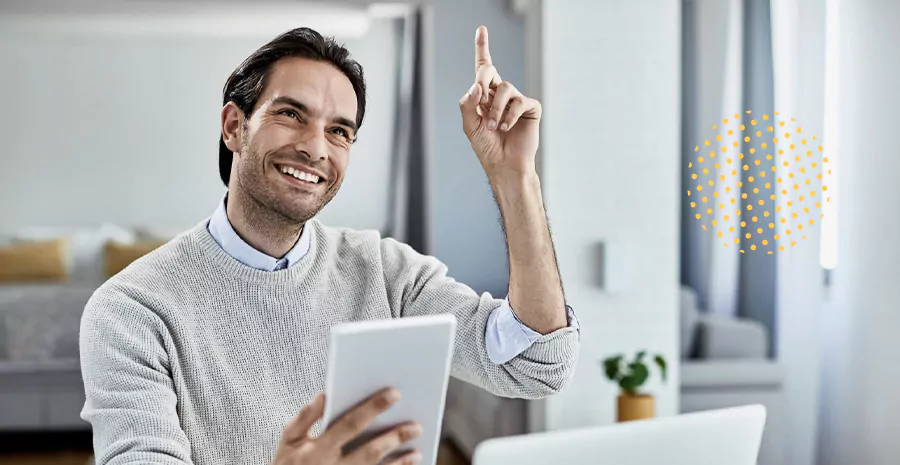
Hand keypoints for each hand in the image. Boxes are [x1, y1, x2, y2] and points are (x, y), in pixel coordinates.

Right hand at [271, 388, 421, 464]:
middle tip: (416, 426)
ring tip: (416, 450)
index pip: (350, 424)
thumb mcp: (288, 441)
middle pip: (370, 452)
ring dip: (399, 462)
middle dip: (394, 437)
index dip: (373, 408)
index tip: (394, 394)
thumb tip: (324, 395)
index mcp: (318, 449)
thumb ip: (304, 417)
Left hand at [459, 25, 541, 176]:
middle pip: (490, 72)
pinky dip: (510, 116)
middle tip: (481, 95)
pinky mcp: (530, 109)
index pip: (483, 68)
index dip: (482, 47)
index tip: (482, 29)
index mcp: (484, 96)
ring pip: (505, 88)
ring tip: (494, 127)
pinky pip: (519, 102)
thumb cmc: (486, 147)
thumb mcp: (470, 125)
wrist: (504, 165)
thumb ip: (468, 104)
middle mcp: (500, 94)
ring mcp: (516, 100)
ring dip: (495, 109)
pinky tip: (506, 128)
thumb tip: (476, 85)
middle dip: (483, 80)